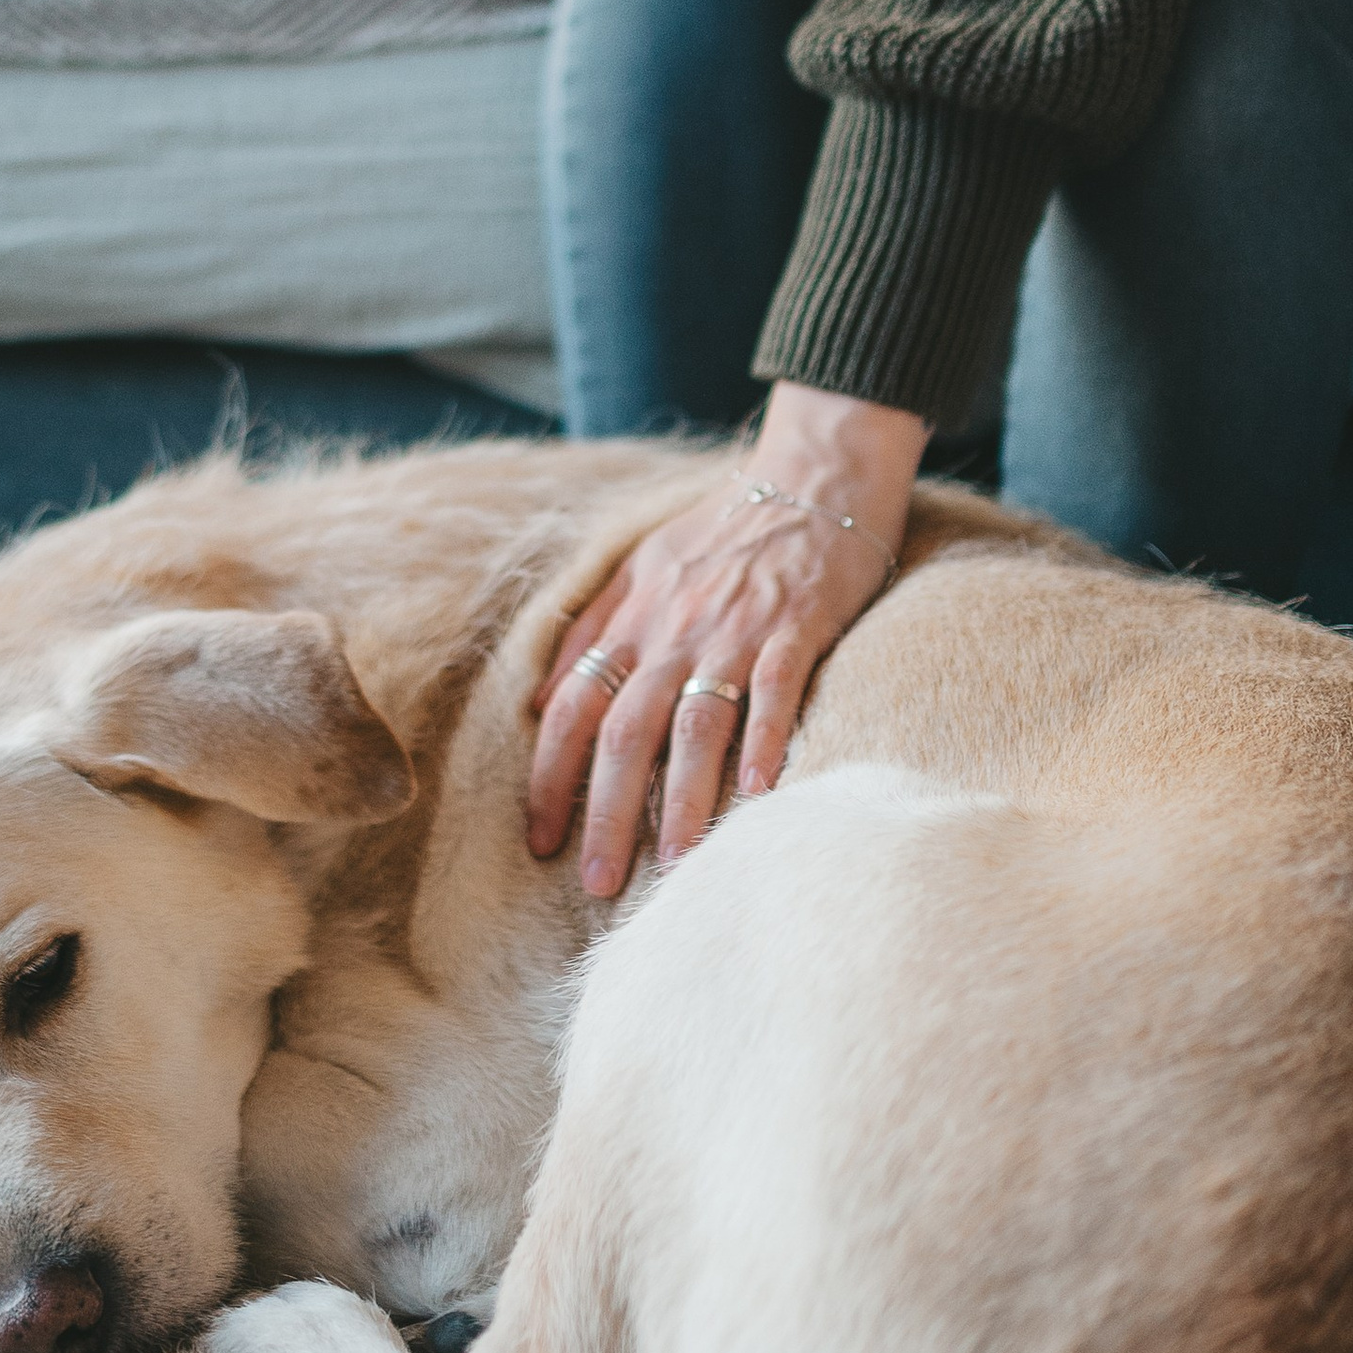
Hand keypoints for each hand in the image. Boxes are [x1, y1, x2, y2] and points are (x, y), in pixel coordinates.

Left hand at [529, 386, 926, 897]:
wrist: (813, 472)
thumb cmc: (727, 526)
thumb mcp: (644, 565)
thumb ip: (592, 630)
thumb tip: (541, 702)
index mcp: (634, 616)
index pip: (576, 706)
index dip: (551, 775)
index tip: (538, 839)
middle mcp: (674, 629)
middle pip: (626, 731)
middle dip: (605, 812)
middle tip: (597, 880)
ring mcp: (736, 630)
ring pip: (695, 726)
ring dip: (683, 801)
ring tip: (677, 866)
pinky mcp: (796, 627)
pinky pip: (774, 692)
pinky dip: (765, 743)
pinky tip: (760, 796)